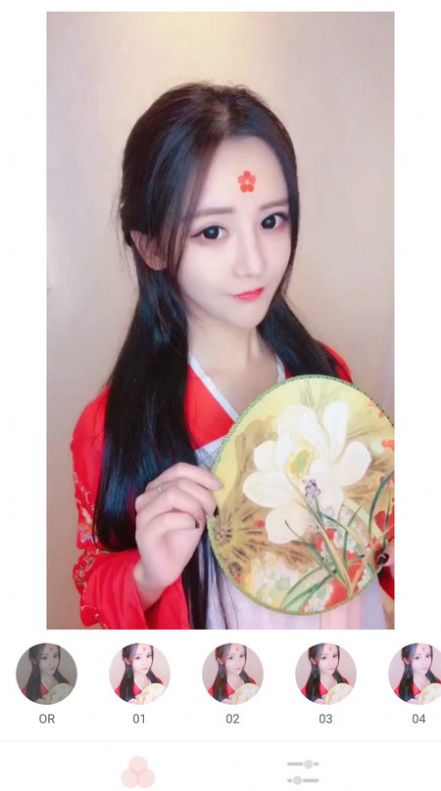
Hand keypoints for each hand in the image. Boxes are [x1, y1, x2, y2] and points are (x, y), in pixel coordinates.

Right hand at [133, 463, 220, 604]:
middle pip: (178, 483)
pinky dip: (186, 521)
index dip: (201, 474)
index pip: (179, 469)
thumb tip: (216, 482)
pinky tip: (192, 527)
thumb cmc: (181, 537)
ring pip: (171, 495)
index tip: (219, 486)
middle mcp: (147, 497)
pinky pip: (167, 518)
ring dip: (194, 507)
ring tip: (201, 520)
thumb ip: (199, 495)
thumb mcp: (195, 511)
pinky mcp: (144, 532)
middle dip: (202, 495)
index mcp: (158, 487)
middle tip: (212, 511)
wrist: (167, 567)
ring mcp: (143, 514)